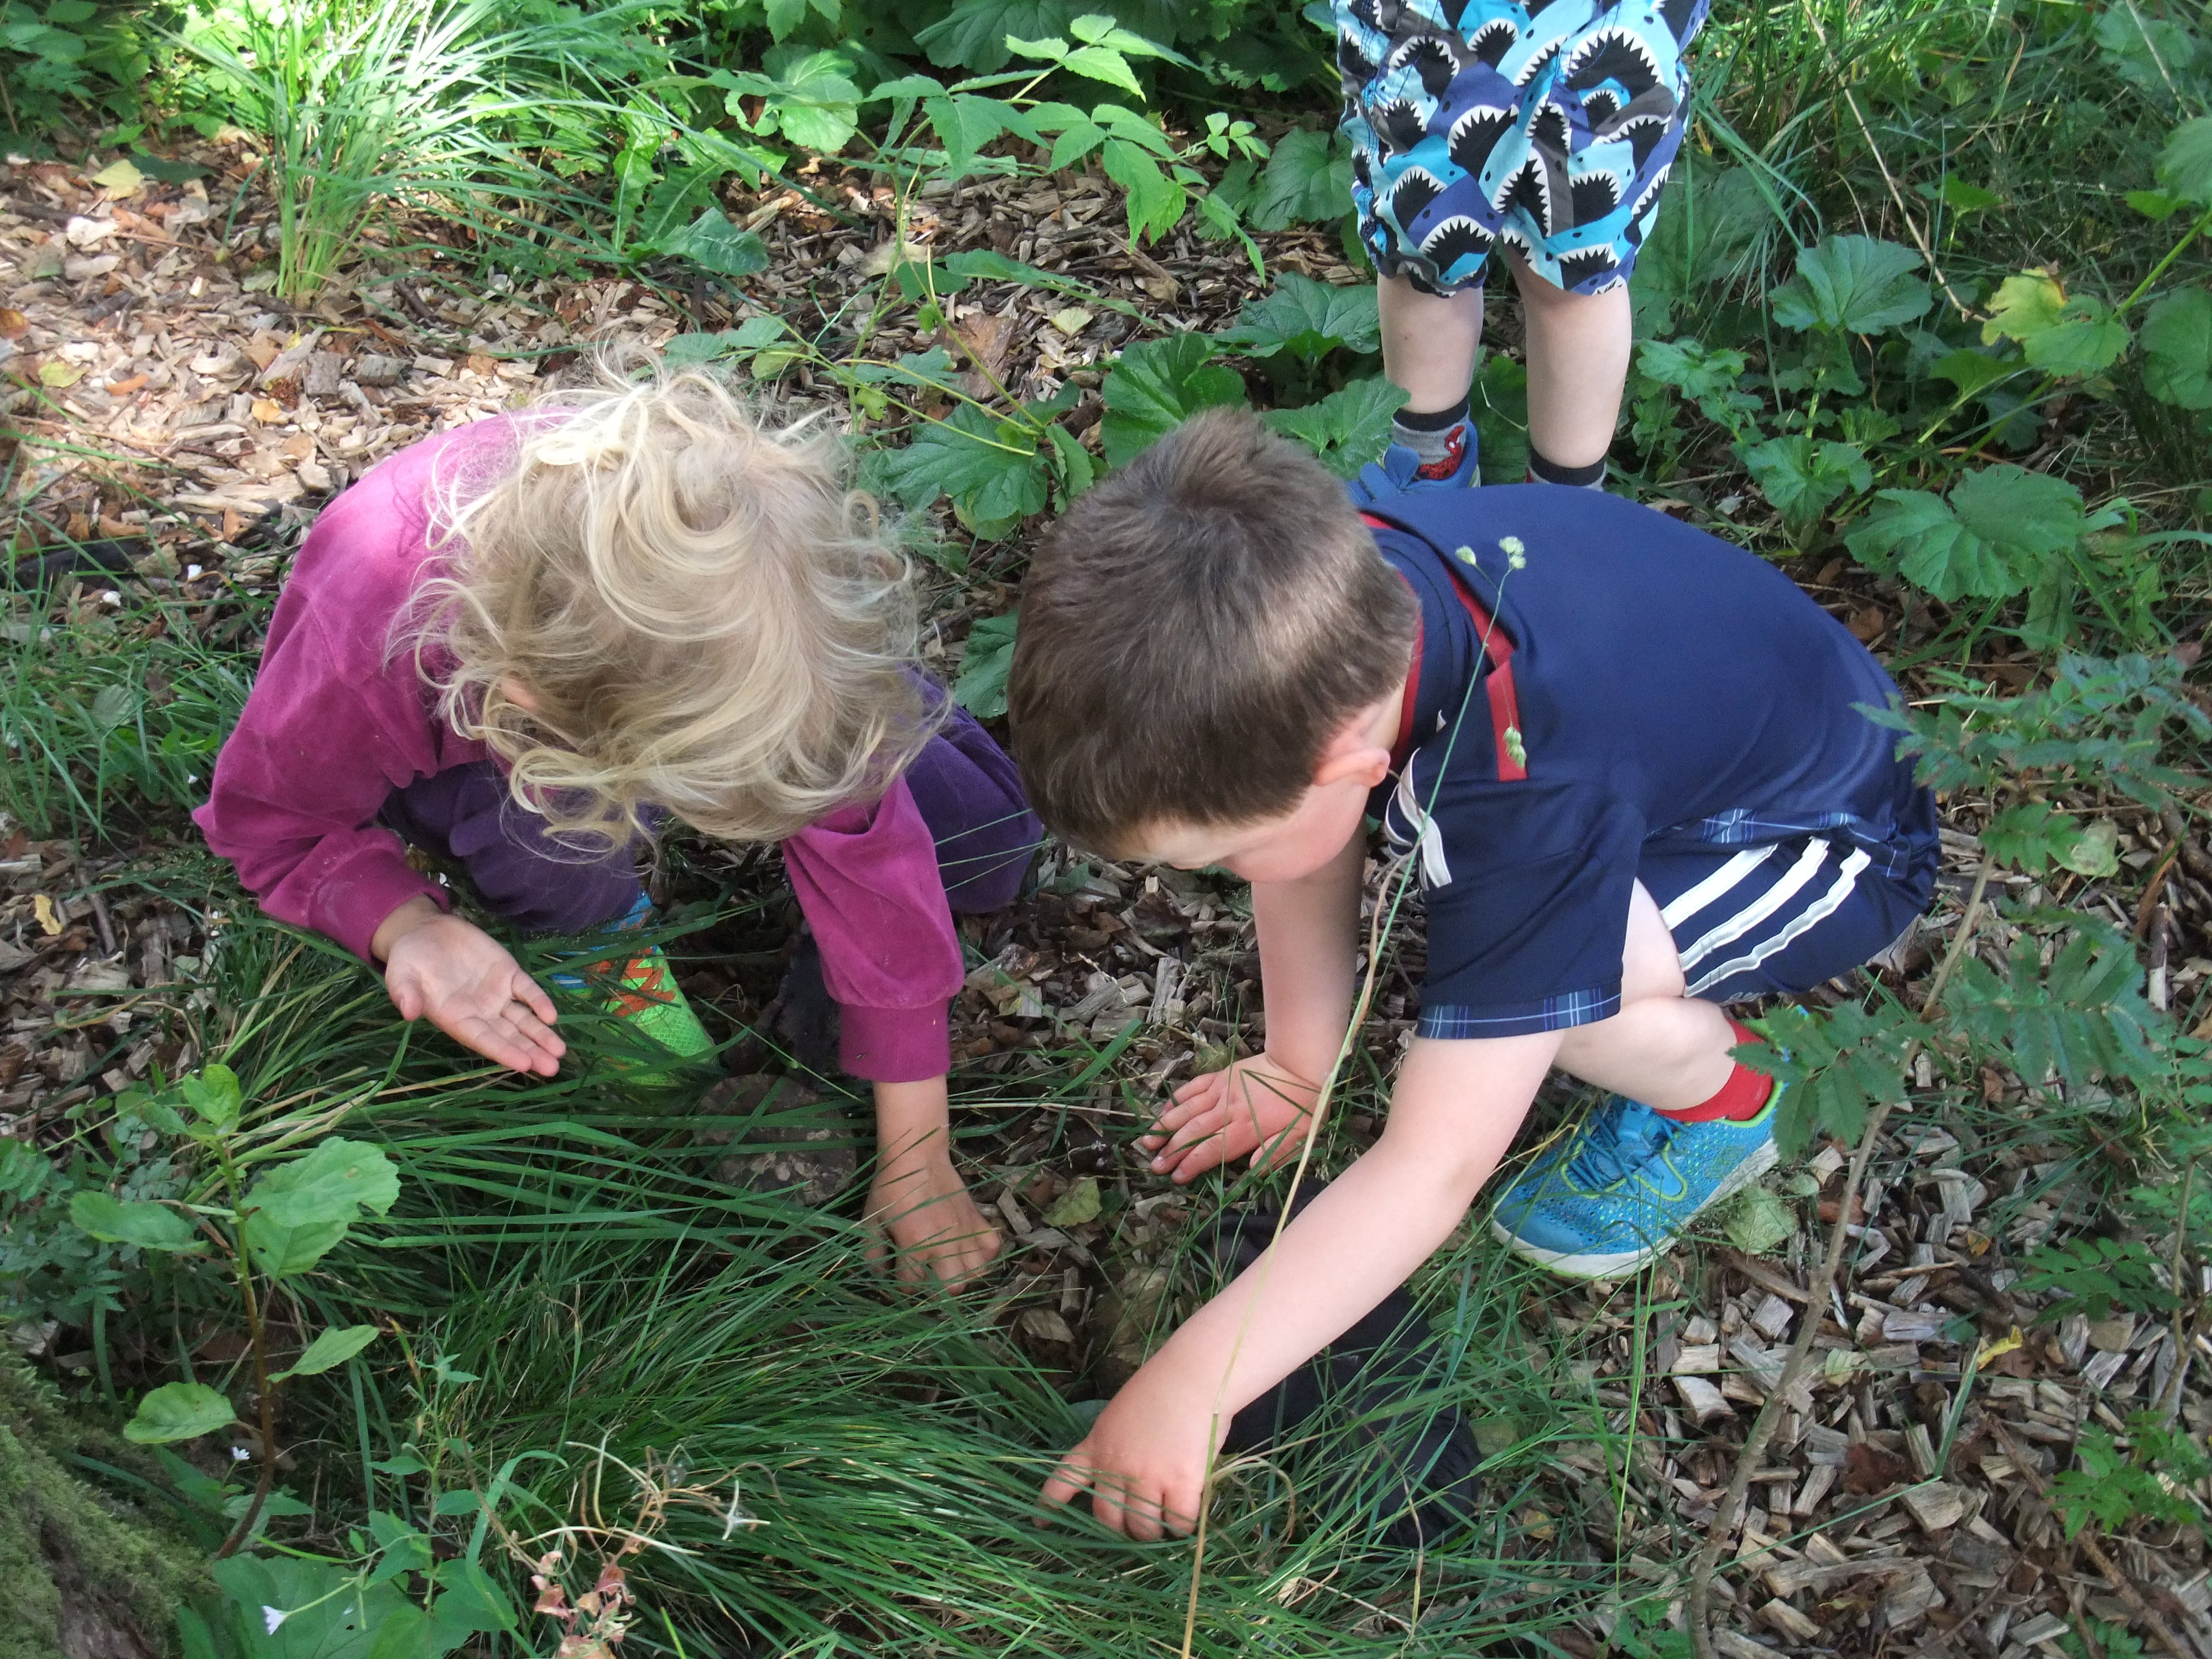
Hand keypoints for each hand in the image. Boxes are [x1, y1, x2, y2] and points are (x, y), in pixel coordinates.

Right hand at [376, 899, 564, 1075]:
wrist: (424, 932)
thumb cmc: (409, 960)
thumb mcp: (400, 975)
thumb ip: (405, 994)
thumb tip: (408, 1013)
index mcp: (454, 1019)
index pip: (483, 1040)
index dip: (503, 1051)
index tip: (524, 1065)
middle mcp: (479, 1012)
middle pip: (509, 1036)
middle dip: (530, 1051)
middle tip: (552, 1068)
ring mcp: (496, 994)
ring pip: (523, 1019)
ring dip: (541, 1034)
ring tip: (560, 1052)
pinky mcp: (507, 973)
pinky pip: (526, 991)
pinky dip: (539, 1002)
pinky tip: (552, 1016)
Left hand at [867, 1077, 1001, 1288]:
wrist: (917, 1156)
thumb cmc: (890, 1189)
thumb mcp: (871, 1221)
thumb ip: (872, 1254)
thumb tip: (880, 1276)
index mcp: (915, 1244)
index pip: (910, 1285)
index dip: (900, 1288)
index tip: (897, 1280)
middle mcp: (944, 1242)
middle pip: (951, 1288)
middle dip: (936, 1290)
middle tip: (926, 1279)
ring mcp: (965, 1231)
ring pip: (976, 1272)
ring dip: (961, 1275)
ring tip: (947, 1268)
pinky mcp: (977, 1219)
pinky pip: (991, 1248)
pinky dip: (982, 1255)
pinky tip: (967, 1252)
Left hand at [1039, 1368, 1223, 1539]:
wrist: (1191, 1376)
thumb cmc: (1159, 1388)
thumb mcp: (1118, 1416)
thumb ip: (1113, 1448)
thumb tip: (1126, 1485)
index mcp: (1097, 1445)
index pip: (1065, 1478)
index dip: (1052, 1503)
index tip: (1040, 1521)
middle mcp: (1116, 1466)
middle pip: (1107, 1517)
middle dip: (1121, 1530)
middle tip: (1136, 1527)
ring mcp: (1147, 1476)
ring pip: (1142, 1527)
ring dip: (1152, 1533)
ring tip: (1164, 1528)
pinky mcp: (1180, 1483)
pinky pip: (1177, 1523)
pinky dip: (1181, 1527)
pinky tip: (1184, 1519)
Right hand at [1139, 1051, 1322, 1182]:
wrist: (1300, 1061)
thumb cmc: (1304, 1102)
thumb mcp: (1302, 1134)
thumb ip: (1277, 1153)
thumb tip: (1252, 1169)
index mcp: (1247, 1128)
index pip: (1212, 1150)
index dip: (1191, 1164)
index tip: (1175, 1176)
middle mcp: (1228, 1110)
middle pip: (1193, 1132)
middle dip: (1171, 1150)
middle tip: (1153, 1165)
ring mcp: (1221, 1091)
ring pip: (1188, 1110)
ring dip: (1166, 1126)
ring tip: (1147, 1139)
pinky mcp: (1220, 1076)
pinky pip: (1193, 1088)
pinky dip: (1177, 1099)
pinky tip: (1164, 1110)